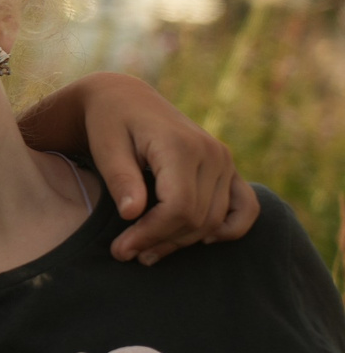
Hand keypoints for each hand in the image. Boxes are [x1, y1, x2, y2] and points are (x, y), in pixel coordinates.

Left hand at [76, 73, 259, 261]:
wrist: (126, 98)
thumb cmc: (109, 123)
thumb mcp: (106, 147)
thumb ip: (121, 179)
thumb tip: (132, 214)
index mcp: (181, 146)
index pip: (178, 208)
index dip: (151, 234)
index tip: (120, 250)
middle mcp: (212, 153)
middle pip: (197, 218)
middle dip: (160, 242)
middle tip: (125, 254)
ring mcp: (225, 160)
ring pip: (216, 219)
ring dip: (183, 241)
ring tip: (146, 252)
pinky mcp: (227, 167)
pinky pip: (246, 206)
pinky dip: (230, 228)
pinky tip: (202, 240)